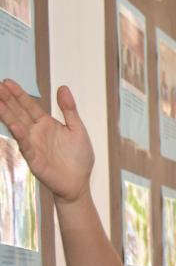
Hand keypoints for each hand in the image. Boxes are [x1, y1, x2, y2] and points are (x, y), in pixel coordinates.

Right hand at [0, 80, 94, 204]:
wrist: (79, 183)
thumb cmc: (79, 158)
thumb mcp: (77, 129)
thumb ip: (69, 109)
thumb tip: (63, 87)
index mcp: (47, 124)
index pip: (30, 106)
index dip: (19, 94)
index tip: (7, 82)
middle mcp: (36, 132)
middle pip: (19, 113)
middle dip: (7, 100)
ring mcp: (33, 144)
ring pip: (17, 126)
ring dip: (6, 114)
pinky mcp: (34, 158)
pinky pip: (25, 145)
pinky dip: (20, 135)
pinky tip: (14, 125)